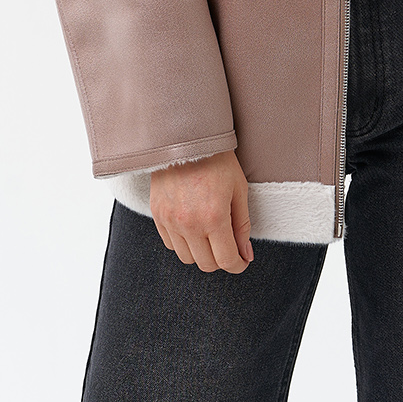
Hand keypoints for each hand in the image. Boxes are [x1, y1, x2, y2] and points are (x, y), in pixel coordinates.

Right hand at [150, 149, 253, 273]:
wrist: (185, 136)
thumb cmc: (217, 160)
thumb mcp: (238, 189)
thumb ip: (242, 225)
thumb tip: (245, 255)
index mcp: (214, 217)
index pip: (226, 260)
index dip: (238, 265)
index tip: (242, 260)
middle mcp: (189, 223)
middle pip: (207, 264)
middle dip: (221, 260)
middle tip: (228, 246)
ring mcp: (170, 220)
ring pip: (187, 258)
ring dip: (201, 254)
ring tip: (210, 236)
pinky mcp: (157, 214)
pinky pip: (171, 244)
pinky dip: (183, 243)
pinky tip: (193, 228)